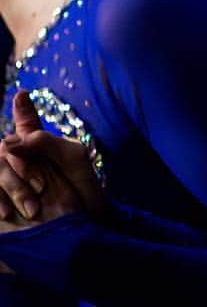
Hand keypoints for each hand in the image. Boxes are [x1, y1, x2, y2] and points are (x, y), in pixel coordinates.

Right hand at [0, 92, 94, 234]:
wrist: (84, 226)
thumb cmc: (83, 190)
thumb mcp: (70, 159)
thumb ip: (44, 143)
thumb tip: (11, 141)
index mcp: (42, 146)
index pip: (25, 123)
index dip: (22, 109)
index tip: (22, 93)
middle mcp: (23, 160)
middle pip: (4, 150)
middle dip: (20, 169)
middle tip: (41, 187)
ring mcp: (11, 181)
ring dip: (12, 188)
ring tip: (34, 209)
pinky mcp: (3, 208)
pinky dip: (0, 201)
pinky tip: (8, 215)